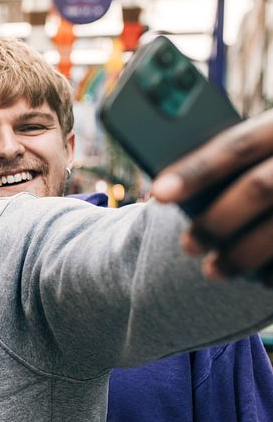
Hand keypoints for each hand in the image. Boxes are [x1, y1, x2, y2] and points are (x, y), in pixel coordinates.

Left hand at [152, 108, 272, 284]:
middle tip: (187, 246)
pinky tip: (260, 281)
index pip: (237, 145)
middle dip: (217, 222)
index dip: (196, 171)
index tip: (159, 194)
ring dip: (244, 254)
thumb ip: (231, 158)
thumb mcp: (266, 140)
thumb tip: (164, 191)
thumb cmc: (272, 158)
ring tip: (213, 271)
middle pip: (259, 189)